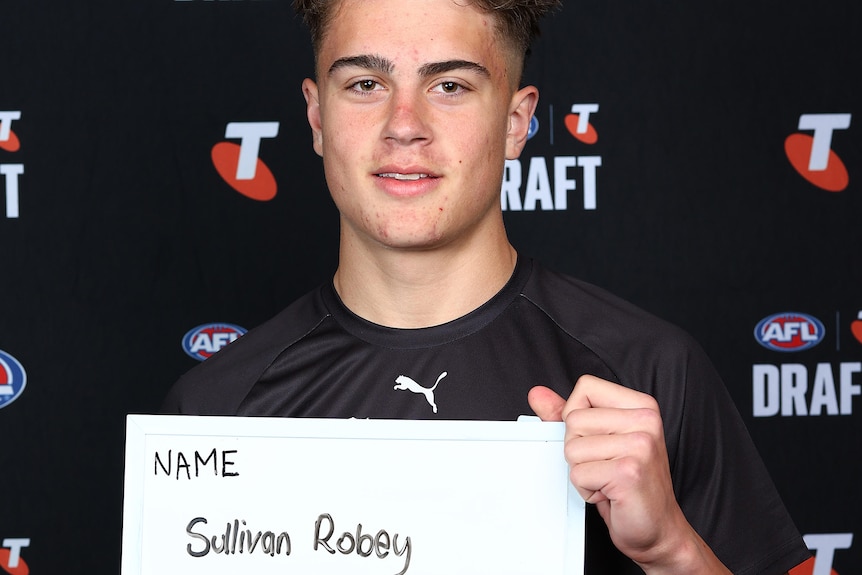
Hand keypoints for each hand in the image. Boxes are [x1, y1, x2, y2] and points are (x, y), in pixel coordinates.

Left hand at [528, 375, 730, 573]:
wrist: (659, 528)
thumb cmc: (630, 484)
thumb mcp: (598, 439)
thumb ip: (567, 413)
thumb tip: (537, 394)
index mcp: (642, 406)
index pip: (585, 387)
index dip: (577, 415)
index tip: (597, 438)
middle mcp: (646, 420)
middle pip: (574, 419)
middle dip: (578, 448)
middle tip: (606, 465)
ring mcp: (639, 445)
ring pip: (572, 448)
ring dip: (582, 471)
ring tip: (607, 479)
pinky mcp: (628, 471)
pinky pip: (578, 473)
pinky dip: (586, 489)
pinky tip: (609, 493)